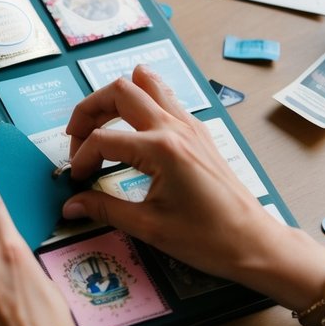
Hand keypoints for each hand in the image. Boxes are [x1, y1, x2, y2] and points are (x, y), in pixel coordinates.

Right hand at [63, 65, 272, 285]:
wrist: (253, 242)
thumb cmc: (207, 238)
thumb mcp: (148, 227)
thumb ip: (104, 209)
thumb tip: (71, 205)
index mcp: (160, 149)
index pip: (103, 139)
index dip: (82, 158)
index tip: (77, 181)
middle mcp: (174, 127)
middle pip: (120, 91)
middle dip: (90, 110)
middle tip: (75, 138)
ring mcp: (189, 125)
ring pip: (145, 83)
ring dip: (116, 96)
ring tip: (100, 123)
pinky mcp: (198, 132)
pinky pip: (165, 98)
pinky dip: (142, 101)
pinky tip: (132, 128)